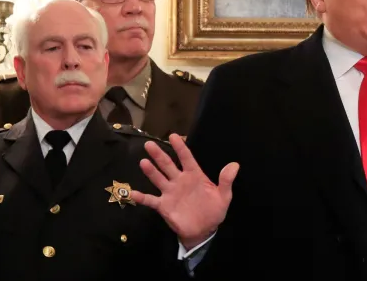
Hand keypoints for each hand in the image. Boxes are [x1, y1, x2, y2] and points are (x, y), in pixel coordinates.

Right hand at [130, 134, 239, 249]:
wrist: (204, 230)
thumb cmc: (214, 210)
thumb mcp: (223, 196)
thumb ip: (226, 181)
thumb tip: (235, 165)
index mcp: (195, 175)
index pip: (187, 158)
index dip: (181, 147)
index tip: (174, 135)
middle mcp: (180, 181)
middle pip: (168, 165)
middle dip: (159, 155)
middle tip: (149, 144)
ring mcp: (170, 192)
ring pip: (158, 179)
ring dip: (151, 171)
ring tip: (143, 162)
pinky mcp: (164, 206)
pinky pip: (151, 200)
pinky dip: (141, 197)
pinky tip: (132, 193)